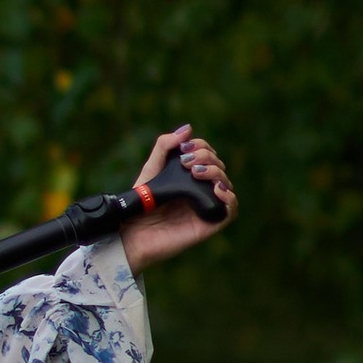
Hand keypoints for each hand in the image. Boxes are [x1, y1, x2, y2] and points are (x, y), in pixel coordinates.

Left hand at [119, 123, 236, 272]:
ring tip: (196, 173)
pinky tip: (216, 189)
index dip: (202, 147)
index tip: (185, 149)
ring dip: (217, 173)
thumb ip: (165, 147)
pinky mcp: (207, 225)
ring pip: (226, 186)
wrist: (131, 234)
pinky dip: (229, 198)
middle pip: (219, 168)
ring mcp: (205, 207)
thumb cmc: (139, 205)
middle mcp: (199, 191)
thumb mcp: (151, 170)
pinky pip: (231, 211)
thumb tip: (188, 129)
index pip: (208, 156)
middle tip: (188, 163)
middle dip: (207, 158)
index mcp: (189, 178)